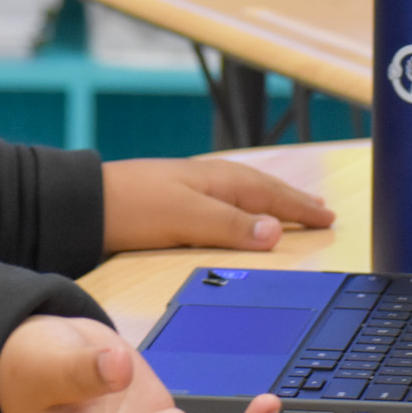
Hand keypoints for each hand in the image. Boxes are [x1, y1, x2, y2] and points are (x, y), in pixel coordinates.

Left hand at [102, 157, 333, 253]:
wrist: (82, 205)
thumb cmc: (132, 207)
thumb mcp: (186, 218)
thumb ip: (230, 224)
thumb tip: (276, 232)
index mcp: (216, 181)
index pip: (271, 194)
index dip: (301, 208)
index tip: (329, 218)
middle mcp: (207, 180)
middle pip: (261, 189)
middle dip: (292, 200)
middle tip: (321, 211)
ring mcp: (189, 188)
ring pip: (242, 193)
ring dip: (269, 201)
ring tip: (289, 209)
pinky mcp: (173, 202)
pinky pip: (223, 202)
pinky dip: (243, 207)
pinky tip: (238, 212)